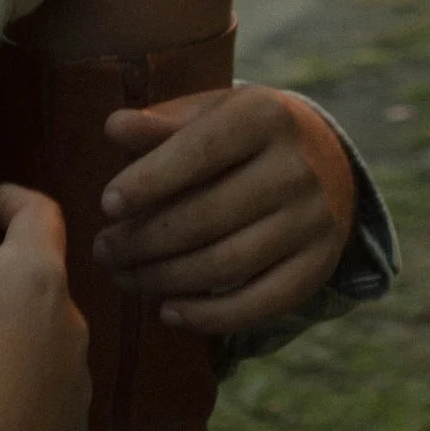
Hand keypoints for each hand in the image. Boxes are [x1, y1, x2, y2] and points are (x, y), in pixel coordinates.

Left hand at [98, 85, 355, 333]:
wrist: (326, 162)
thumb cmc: (243, 136)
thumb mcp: (209, 113)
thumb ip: (162, 122)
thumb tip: (113, 127)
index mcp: (266, 116)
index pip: (199, 152)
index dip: (149, 181)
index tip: (106, 204)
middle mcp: (297, 168)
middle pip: (206, 216)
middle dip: (144, 240)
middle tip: (103, 250)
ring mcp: (313, 221)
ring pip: (226, 265)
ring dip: (164, 279)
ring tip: (125, 277)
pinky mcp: (318, 266)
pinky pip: (258, 305)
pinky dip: (207, 316)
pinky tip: (167, 311)